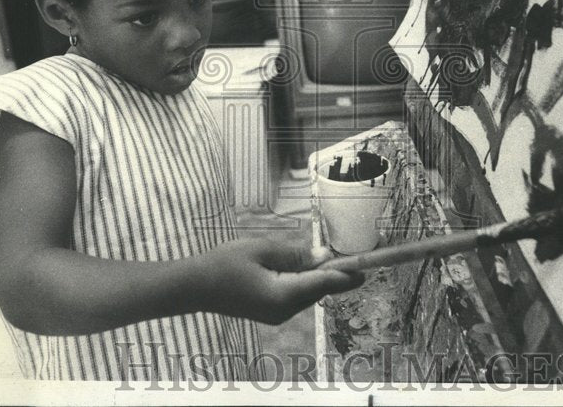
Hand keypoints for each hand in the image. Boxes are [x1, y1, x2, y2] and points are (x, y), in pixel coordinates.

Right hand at [203, 238, 364, 324]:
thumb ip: (295, 254)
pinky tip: (308, 268)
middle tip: (358, 257)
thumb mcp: (261, 249)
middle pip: (319, 290)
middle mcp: (284, 311)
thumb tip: (325, 256)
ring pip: (309, 293)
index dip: (347, 274)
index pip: (324, 283)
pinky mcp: (271, 312)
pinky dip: (306, 282)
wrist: (194, 287)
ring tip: (335, 257)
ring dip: (321, 277)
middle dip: (337, 273)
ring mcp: (277, 314)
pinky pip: (296, 295)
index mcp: (283, 295)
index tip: (368, 267)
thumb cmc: (224, 264)